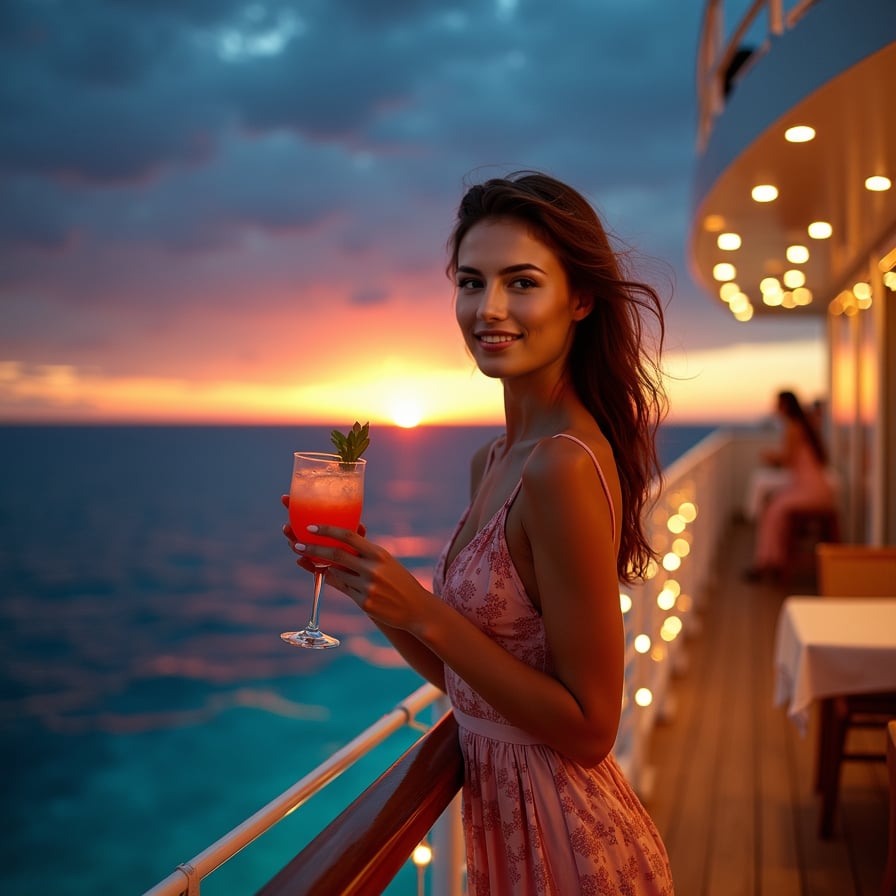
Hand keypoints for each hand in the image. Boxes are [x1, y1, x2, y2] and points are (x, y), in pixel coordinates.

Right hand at [280, 494, 366, 574]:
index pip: (306, 514)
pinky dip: (306, 564)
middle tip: (286, 526)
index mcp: (323, 530)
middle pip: (298, 531)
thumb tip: (360, 526)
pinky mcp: (323, 570)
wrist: (366, 572)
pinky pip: (312, 567)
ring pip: (302, 548)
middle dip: (290, 528)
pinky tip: (301, 561)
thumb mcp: (359, 538)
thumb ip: (357, 534)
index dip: (293, 506)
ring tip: (293, 543)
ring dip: (294, 544)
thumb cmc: (363, 551)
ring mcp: (318, 555)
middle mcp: (318, 541)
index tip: (284, 498)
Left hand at [293, 522, 430, 633]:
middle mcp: (373, 569)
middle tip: (297, 544)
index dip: (328, 530)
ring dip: (327, 567)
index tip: (311, 527)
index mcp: (379, 554)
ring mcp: (368, 587)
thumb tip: (343, 544)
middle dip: (313, 548)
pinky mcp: (364, 603)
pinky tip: (331, 577)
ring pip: (336, 573)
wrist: (417, 609)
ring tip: (321, 562)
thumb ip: (366, 554)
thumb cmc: (401, 581)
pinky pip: (342, 589)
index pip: (349, 537)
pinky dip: (336, 581)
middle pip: (336, 555)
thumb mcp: (387, 562)